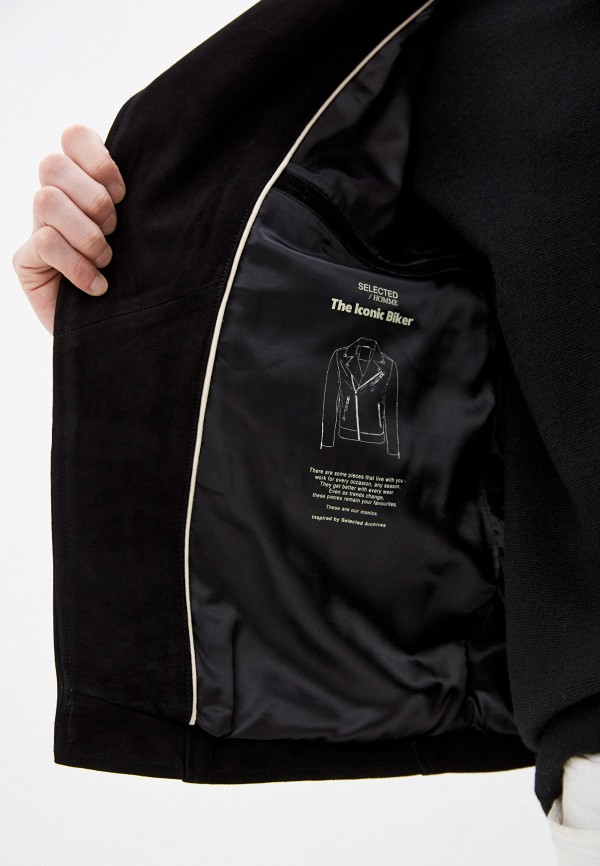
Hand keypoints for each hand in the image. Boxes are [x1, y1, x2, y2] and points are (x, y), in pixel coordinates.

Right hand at [12, 125, 125, 334]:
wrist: (120, 333)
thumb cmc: (139, 280)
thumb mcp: (144, 234)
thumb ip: (139, 202)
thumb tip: (157, 175)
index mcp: (84, 182)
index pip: (73, 136)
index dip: (97, 159)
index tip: (123, 194)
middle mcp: (55, 199)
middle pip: (53, 165)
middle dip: (94, 199)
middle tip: (115, 231)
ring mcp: (36, 228)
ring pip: (46, 200)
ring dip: (86, 234)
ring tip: (107, 260)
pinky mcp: (25, 261)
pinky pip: (45, 242)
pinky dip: (78, 266)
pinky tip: (98, 287)